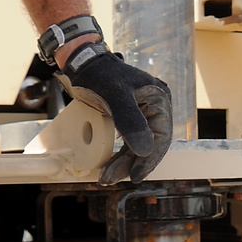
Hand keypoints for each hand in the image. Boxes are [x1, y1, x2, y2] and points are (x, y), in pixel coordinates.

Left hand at [59, 47, 172, 182]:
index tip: (135, 176)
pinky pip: (127, 141)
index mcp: (159, 100)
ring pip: (136, 145)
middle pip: (148, 144)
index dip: (149, 159)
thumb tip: (145, 151)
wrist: (79, 62)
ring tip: (106, 176)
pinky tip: (109, 165)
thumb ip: (130, 121)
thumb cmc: (98, 73)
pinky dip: (118, 154)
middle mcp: (154, 108)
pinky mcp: (127, 118)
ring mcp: (141, 114)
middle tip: (111, 178)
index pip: (161, 137)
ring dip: (123, 163)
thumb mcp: (115, 96)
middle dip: (130, 164)